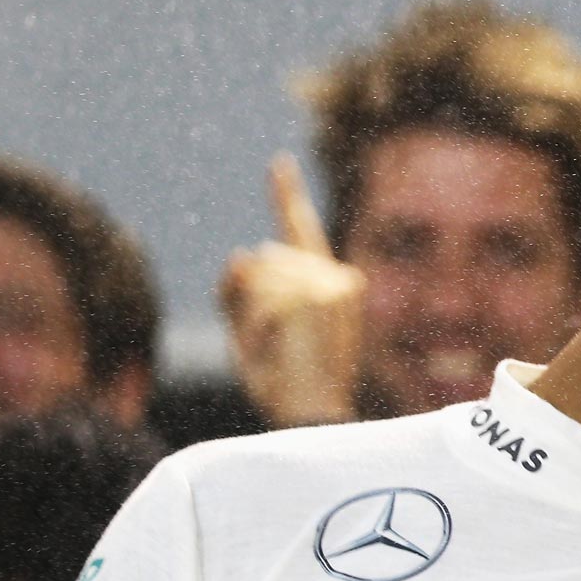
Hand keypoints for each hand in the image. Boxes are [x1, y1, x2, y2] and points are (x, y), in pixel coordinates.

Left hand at [217, 154, 365, 426]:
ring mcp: (330, 287)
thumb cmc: (284, 383)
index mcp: (332, 286)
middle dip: (247, 299)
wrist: (310, 416)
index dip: (286, 195)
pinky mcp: (316, 298)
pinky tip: (276, 348)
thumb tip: (241, 252)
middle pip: (263, 260)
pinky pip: (258, 296)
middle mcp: (339, 280)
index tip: (277, 164)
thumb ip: (242, 290)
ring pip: (259, 276)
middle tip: (270, 348)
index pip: (302, 231)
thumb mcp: (251, 332)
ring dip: (249, 316)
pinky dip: (252, 324)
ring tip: (276, 352)